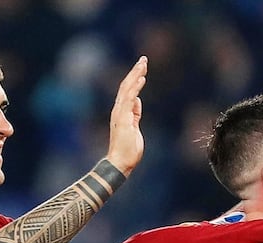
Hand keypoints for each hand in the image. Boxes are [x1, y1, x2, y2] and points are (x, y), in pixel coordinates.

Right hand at [106, 56, 147, 174]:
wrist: (121, 162)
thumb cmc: (128, 149)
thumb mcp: (134, 127)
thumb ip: (135, 114)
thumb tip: (137, 101)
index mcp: (122, 112)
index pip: (128, 91)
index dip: (135, 78)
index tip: (142, 68)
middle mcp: (119, 110)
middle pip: (127, 86)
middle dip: (135, 71)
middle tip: (144, 59)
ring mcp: (120, 113)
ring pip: (127, 89)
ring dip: (135, 75)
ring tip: (143, 63)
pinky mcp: (123, 118)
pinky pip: (129, 99)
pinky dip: (135, 87)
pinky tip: (141, 78)